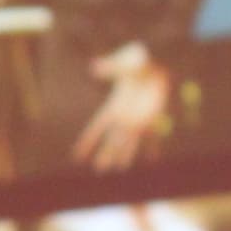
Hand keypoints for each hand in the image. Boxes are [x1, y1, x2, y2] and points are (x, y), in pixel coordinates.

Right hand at [69, 43, 174, 172]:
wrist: (154, 64)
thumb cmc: (136, 61)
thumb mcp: (123, 64)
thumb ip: (110, 68)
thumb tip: (94, 67)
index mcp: (113, 106)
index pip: (97, 127)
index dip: (87, 141)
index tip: (77, 155)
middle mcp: (124, 116)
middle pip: (112, 139)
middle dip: (106, 154)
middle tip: (100, 169)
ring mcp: (138, 118)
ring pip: (129, 141)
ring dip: (125, 155)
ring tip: (119, 168)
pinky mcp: (152, 117)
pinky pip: (152, 135)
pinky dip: (152, 147)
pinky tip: (152, 158)